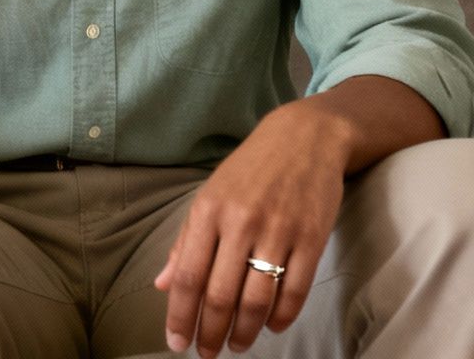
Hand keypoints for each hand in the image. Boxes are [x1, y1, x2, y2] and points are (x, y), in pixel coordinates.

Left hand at [153, 103, 346, 357]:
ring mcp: (278, 230)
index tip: (176, 343)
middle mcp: (240, 222)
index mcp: (208, 212)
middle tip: (208, 352)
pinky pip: (296, 289)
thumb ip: (186, 242)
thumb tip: (161, 285)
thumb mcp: (209, 196)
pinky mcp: (312, 237)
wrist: (304, 137)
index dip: (180, 315)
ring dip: (245, 331)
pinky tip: (271, 326)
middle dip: (212, 332)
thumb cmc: (249, 170)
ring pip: (258, 298)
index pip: (187, 276)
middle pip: (221, 294)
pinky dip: (282, 316)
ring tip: (238, 346)